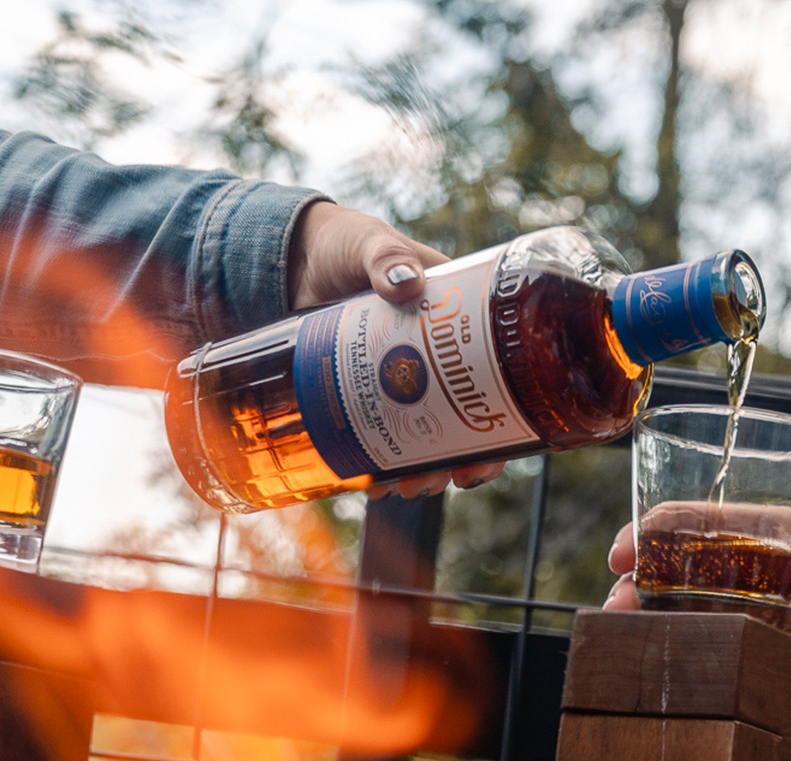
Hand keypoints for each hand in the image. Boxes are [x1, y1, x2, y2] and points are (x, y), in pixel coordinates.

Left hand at [288, 201, 503, 498]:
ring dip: (418, 469)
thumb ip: (386, 257)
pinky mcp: (359, 393)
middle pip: (461, 420)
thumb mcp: (370, 243)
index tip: (493, 448)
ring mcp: (397, 380)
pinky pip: (377, 434)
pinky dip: (375, 462)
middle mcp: (433, 359)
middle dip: (458, 459)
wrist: (290, 257)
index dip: (500, 418)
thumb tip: (403, 283)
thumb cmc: (343, 243)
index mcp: (454, 323)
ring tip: (402, 487)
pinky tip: (369, 482)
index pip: (494, 375)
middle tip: (443, 478)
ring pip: (421, 435)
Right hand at [604, 521, 790, 697]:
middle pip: (667, 558)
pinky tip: (651, 653)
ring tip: (626, 633)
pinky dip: (666, 634)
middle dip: (634, 578)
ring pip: (670, 594)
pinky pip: (689, 625)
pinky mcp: (731, 627)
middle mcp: (733, 557)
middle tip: (617, 607)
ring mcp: (728, 594)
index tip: (622, 553)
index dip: (647, 529)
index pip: (688, 515)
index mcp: (756, 527)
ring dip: (643, 610)